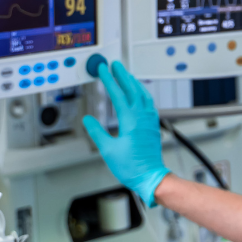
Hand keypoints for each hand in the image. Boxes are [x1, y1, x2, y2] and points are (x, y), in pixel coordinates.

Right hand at [82, 61, 169, 206]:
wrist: (151, 176)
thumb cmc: (132, 167)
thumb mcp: (108, 150)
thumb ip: (97, 132)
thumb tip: (88, 120)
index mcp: (130, 121)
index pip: (117, 94)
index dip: (109, 80)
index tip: (103, 70)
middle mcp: (142, 117)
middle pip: (132, 89)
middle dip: (122, 75)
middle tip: (115, 65)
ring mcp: (150, 120)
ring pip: (142, 94)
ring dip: (133, 82)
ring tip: (126, 75)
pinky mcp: (153, 125)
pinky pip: (148, 103)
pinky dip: (142, 93)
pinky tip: (140, 94)